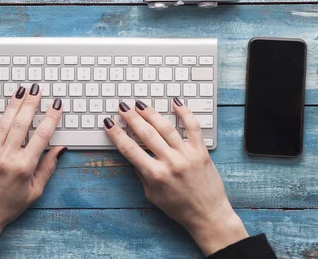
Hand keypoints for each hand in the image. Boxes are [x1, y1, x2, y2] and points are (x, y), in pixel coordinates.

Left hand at [0, 84, 66, 246]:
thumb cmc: (8, 208)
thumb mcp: (34, 192)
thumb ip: (47, 168)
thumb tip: (60, 148)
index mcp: (24, 167)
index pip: (42, 136)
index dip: (51, 118)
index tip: (57, 105)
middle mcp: (7, 158)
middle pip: (22, 124)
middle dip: (31, 103)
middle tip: (37, 89)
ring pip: (3, 124)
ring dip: (13, 105)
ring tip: (20, 90)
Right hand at [105, 98, 247, 255]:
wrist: (208, 215)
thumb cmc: (179, 208)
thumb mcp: (152, 196)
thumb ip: (142, 175)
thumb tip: (133, 155)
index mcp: (155, 175)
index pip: (130, 149)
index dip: (117, 134)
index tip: (109, 124)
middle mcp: (170, 163)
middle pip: (146, 134)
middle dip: (131, 118)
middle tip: (122, 107)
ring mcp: (187, 155)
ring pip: (166, 128)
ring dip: (151, 113)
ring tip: (140, 104)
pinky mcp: (201, 152)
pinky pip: (193, 127)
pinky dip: (184, 113)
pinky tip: (175, 103)